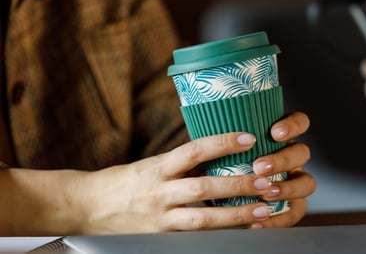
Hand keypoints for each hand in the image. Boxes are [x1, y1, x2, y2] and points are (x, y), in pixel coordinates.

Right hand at [79, 112, 313, 233]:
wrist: (86, 208)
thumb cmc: (123, 182)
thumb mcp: (151, 165)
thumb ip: (181, 164)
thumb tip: (218, 152)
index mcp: (157, 168)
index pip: (193, 151)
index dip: (222, 143)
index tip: (249, 138)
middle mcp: (159, 193)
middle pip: (203, 188)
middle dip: (238, 185)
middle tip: (267, 180)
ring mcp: (161, 219)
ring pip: (203, 219)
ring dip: (236, 214)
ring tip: (263, 210)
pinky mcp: (162, 238)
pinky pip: (196, 237)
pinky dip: (221, 234)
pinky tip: (243, 231)